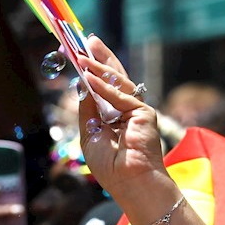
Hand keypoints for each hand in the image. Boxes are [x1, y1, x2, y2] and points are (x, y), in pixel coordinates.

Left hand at [74, 36, 167, 206]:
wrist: (130, 184)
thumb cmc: (111, 167)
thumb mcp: (90, 133)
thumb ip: (88, 108)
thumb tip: (82, 83)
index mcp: (115, 115)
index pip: (103, 87)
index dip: (93, 70)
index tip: (80, 54)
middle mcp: (128, 109)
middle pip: (114, 77)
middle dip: (101, 58)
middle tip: (88, 40)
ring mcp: (137, 110)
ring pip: (118, 82)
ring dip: (99, 67)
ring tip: (82, 53)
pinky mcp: (144, 112)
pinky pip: (120, 96)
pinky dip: (103, 87)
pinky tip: (88, 77)